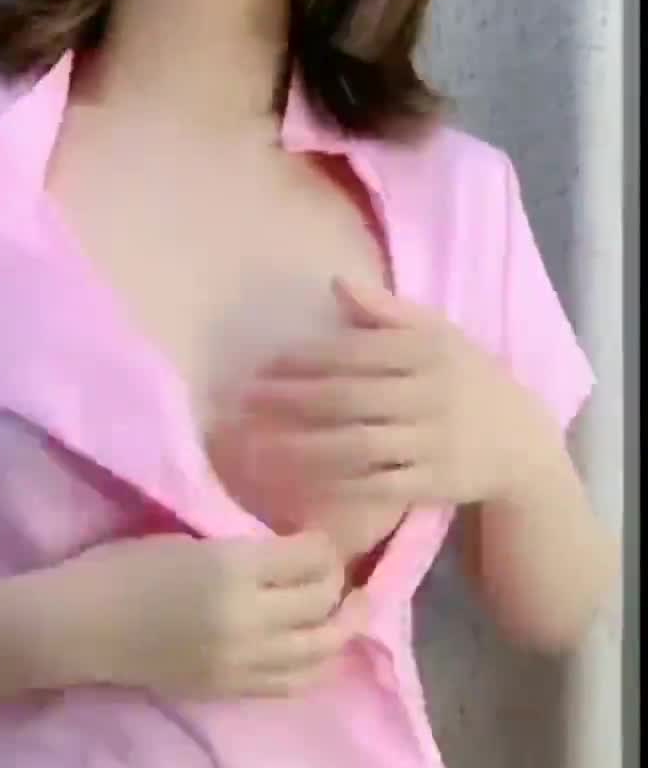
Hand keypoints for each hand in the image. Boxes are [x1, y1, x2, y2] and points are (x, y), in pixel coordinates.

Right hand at [47, 529, 368, 700]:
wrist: (79, 630)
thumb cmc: (122, 570)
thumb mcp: (187, 541)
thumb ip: (244, 551)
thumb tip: (293, 556)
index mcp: (232, 570)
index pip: (311, 559)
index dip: (325, 547)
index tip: (321, 538)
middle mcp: (247, 620)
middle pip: (324, 604)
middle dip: (339, 586)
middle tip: (339, 573)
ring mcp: (241, 662)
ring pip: (321, 650)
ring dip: (340, 629)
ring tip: (347, 613)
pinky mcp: (231, 690)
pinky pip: (294, 682)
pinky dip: (316, 664)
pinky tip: (318, 649)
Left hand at [234, 278, 556, 513]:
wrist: (521, 445)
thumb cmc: (468, 382)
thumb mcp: (440, 336)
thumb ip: (387, 313)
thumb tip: (335, 282)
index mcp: (430, 351)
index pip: (358, 352)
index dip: (306, 358)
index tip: (264, 365)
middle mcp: (431, 395)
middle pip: (350, 397)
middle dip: (293, 400)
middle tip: (247, 401)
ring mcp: (432, 443)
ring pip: (358, 444)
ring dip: (304, 446)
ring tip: (259, 445)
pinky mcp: (432, 484)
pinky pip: (376, 486)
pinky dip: (337, 484)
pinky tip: (300, 482)